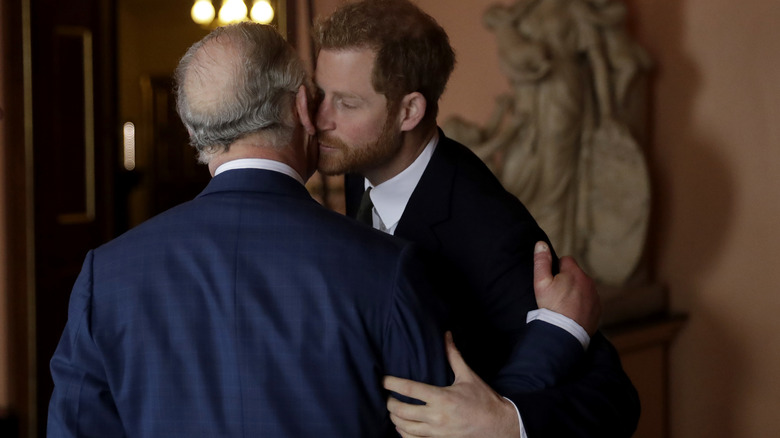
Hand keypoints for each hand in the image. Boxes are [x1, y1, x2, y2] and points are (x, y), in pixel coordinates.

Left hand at [384, 332, 519, 437]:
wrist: (498, 426)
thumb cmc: (483, 400)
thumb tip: (446, 335)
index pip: (409, 389)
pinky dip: (403, 434)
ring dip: (394, 419)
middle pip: (401, 411)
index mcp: (442, 398)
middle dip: (389, 402)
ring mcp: (436, 433)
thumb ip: (453, 356)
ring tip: (393, 410)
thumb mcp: (468, 376)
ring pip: (404, 428)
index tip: (383, 379)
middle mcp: (436, 417)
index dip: (392, 383)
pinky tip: (402, 426)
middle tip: (388, 396)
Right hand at [533, 241, 600, 334]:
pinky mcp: (598, 309)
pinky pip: (589, 300)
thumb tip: (541, 243)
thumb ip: (541, 261)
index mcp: (574, 272)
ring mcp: (595, 296)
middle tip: (556, 295)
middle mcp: (588, 281)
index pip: (566, 260)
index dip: (557, 269)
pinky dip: (582, 304)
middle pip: (576, 274)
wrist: (565, 333)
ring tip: (564, 305)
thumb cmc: (551, 307)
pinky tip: (572, 313)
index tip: (552, 281)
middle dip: (567, 280)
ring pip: (583, 287)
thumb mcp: (541, 283)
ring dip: (575, 292)